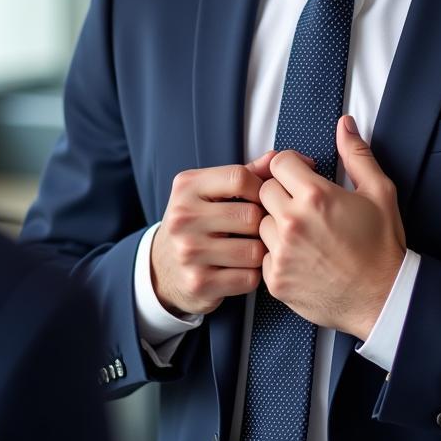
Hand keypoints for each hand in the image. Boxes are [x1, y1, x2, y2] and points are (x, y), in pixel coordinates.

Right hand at [149, 151, 313, 316]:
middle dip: (262, 224)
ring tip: (249, 250)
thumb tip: (279, 158)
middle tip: (256, 230)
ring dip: (259, 252)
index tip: (262, 199)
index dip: (262, 188)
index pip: (240, 177)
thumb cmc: (196, 223)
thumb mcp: (209, 192)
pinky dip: (252, 276)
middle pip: (251, 215)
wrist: (162, 269)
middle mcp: (183, 217)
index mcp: (187, 186)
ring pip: (254, 250)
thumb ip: (244, 174)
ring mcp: (189, 252)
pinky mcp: (199, 282)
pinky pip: (249, 278)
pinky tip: (240, 270)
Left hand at [258, 116, 406, 339]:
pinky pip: (263, 254)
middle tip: (305, 204)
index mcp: (315, 196)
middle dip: (282, 192)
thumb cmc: (382, 246)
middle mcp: (292, 222)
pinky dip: (277, 253)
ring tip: (304, 232)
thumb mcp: (379, 192)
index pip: (278, 163)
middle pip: (265, 190)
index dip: (292, 166)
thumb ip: (357, 153)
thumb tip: (345, 124)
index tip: (304, 176)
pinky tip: (302, 255)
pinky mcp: (276, 279)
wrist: (383, 298)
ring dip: (276, 223)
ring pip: (261, 222)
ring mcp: (281, 253)